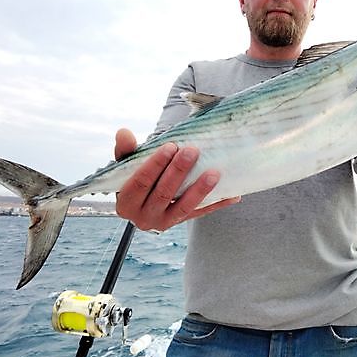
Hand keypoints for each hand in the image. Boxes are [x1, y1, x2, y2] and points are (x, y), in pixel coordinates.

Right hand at [114, 128, 239, 231]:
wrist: (144, 200)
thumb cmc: (134, 176)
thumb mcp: (127, 165)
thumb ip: (125, 150)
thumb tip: (124, 133)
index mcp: (126, 204)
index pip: (141, 183)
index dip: (155, 164)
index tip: (170, 146)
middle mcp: (143, 219)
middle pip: (164, 194)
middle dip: (179, 172)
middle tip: (192, 151)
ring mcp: (164, 223)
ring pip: (184, 208)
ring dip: (200, 190)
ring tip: (214, 173)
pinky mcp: (182, 223)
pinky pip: (201, 213)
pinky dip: (217, 204)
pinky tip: (233, 195)